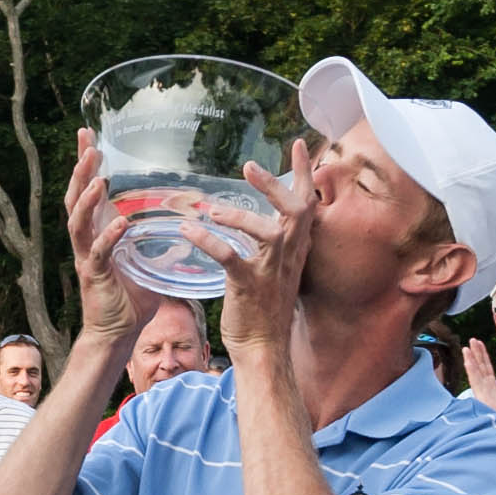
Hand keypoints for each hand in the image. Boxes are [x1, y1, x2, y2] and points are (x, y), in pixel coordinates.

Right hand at [64, 127, 160, 344]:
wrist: (117, 334)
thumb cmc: (131, 302)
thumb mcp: (149, 265)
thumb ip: (161, 246)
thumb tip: (185, 231)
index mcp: (99, 233)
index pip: (88, 192)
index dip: (87, 164)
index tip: (89, 136)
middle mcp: (88, 242)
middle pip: (75, 198)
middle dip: (81, 170)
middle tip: (87, 142)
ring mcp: (88, 258)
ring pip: (78, 222)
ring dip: (87, 198)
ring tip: (98, 177)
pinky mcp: (95, 276)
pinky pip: (100, 252)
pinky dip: (109, 236)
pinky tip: (120, 223)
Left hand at [180, 140, 315, 359]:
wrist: (263, 349)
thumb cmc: (265, 312)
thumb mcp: (277, 272)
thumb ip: (274, 246)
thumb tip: (265, 223)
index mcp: (295, 251)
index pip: (306, 205)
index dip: (303, 175)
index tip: (295, 145)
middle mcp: (287, 257)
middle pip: (296, 211)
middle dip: (276, 185)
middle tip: (249, 166)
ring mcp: (270, 272)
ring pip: (269, 232)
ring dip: (240, 216)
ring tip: (212, 210)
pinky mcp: (248, 286)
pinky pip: (230, 258)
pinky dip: (209, 242)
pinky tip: (189, 232)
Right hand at [462, 339, 495, 415]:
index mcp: (492, 385)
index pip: (486, 366)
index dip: (483, 355)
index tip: (479, 343)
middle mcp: (485, 386)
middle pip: (479, 366)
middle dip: (476, 353)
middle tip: (472, 340)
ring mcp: (482, 391)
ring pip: (475, 371)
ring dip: (470, 359)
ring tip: (466, 347)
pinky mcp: (480, 396)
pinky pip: (474, 380)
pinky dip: (471, 370)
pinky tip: (468, 360)